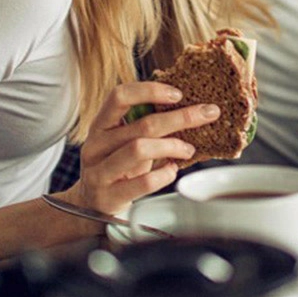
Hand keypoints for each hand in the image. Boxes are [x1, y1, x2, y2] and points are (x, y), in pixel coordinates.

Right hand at [61, 81, 220, 214]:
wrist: (91, 205)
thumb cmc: (116, 167)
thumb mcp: (124, 142)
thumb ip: (144, 125)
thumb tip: (188, 108)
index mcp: (100, 125)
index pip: (119, 96)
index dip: (149, 91)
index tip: (178, 94)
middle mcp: (96, 145)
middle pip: (141, 124)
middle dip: (180, 118)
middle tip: (206, 114)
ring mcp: (99, 171)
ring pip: (140, 149)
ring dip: (172, 146)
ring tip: (188, 150)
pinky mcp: (109, 196)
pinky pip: (143, 182)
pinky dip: (164, 174)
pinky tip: (172, 170)